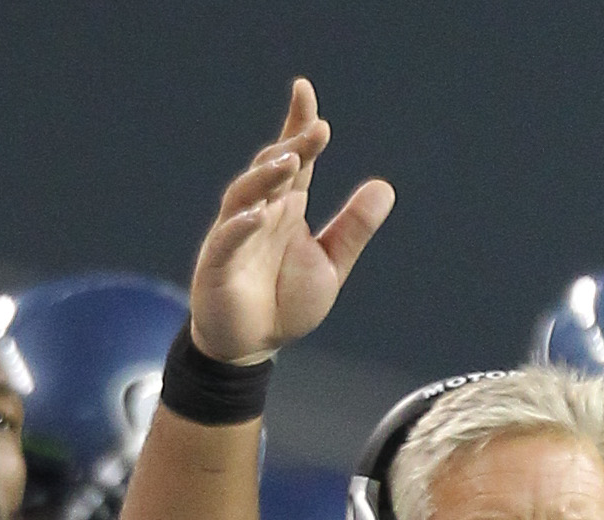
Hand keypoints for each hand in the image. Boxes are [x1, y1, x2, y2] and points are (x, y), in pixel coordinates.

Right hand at [190, 77, 393, 365]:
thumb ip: (353, 229)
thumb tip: (385, 187)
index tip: (306, 90)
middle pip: (274, 168)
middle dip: (292, 146)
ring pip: (246, 194)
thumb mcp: (330, 265)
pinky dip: (241, 226)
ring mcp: (236, 234)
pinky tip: (259, 216)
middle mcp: (260, 211)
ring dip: (266, 176)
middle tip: (318, 129)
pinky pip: (228, 239)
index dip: (298, 124)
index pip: (295, 158)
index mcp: (287, 207)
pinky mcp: (218, 264)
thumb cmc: (286, 302)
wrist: (251, 345)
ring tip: (291, 160)